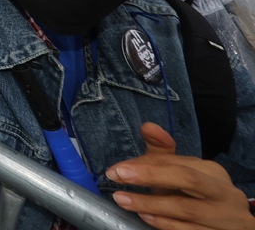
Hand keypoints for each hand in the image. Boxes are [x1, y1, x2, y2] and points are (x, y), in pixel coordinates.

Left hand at [108, 123, 253, 229]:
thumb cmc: (198, 195)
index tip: (117, 169)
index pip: (179, 163)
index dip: (146, 165)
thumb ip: (162, 152)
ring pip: (187, 210)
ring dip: (151, 204)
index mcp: (214, 172)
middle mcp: (225, 194)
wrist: (229, 225)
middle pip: (189, 179)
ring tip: (124, 199)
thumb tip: (147, 126)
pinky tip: (146, 217)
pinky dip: (166, 224)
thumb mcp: (181, 172)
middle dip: (152, 176)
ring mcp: (226, 218)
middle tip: (118, 175)